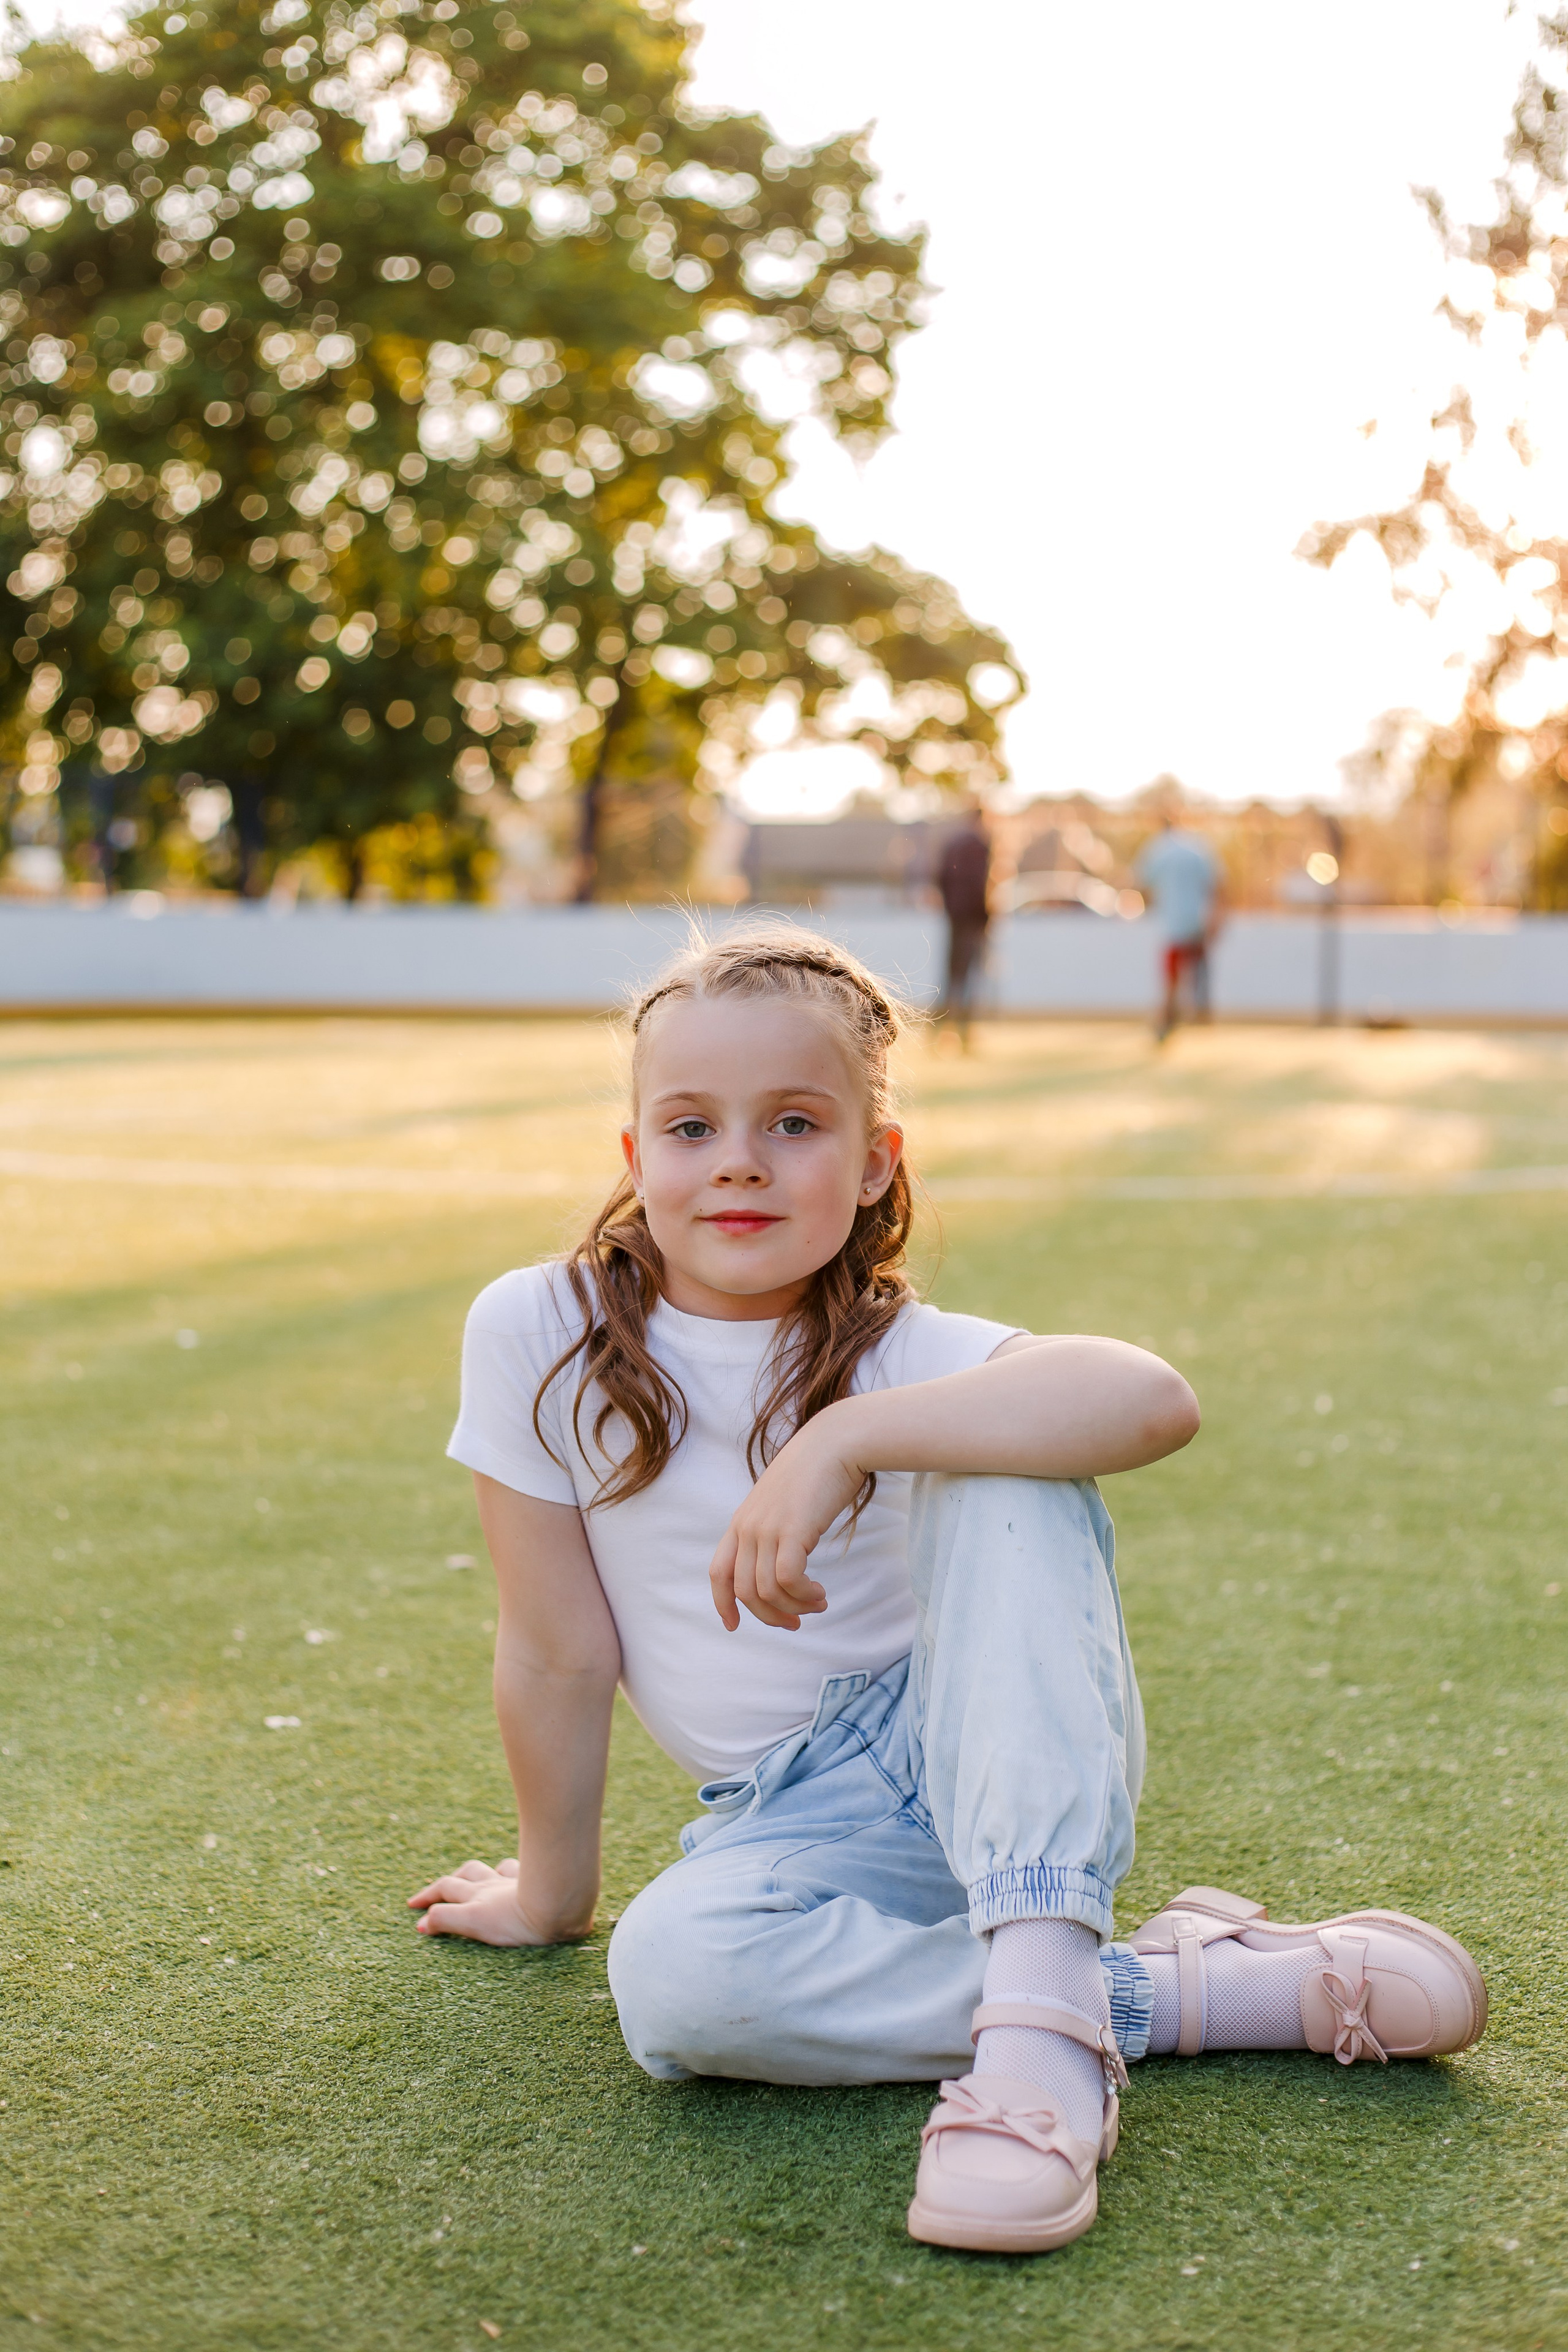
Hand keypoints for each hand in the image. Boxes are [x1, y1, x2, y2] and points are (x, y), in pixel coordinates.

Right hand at [407, 1856, 581, 1945]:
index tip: (413, 1908)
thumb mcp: (474, 1922)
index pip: (445, 1890)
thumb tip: (422, 1923)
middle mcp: (494, 1885)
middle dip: (445, 1884)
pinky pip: (521, 1871)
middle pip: (464, 1876)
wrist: (559, 1907)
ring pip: (492, 1871)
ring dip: (478, 1875)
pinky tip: (513, 1874)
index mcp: (478, 1896)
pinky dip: (510, 1872)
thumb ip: (447, 1921)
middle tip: (433, 1893)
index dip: (428, 1898)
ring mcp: (515, 1882)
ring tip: (473, 1881)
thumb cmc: (519, 1920)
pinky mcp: (537, 1882)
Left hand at [709, 1408, 865, 1631]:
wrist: (836, 1442)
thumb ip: (774, 1529)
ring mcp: (767, 1528)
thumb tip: (783, 1565)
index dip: (722, 1603)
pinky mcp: (791, 1530)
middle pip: (744, 1591)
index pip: (718, 1572)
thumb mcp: (783, 1503)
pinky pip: (789, 1580)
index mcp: (741, 1522)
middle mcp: (747, 1528)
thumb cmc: (817, 1472)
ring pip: (767, 1591)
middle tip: (796, 1623)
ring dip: (794, 1607)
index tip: (734, 1625)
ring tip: (818, 1603)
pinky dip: (804, 1595)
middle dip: (769, 1615)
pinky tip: (820, 1593)